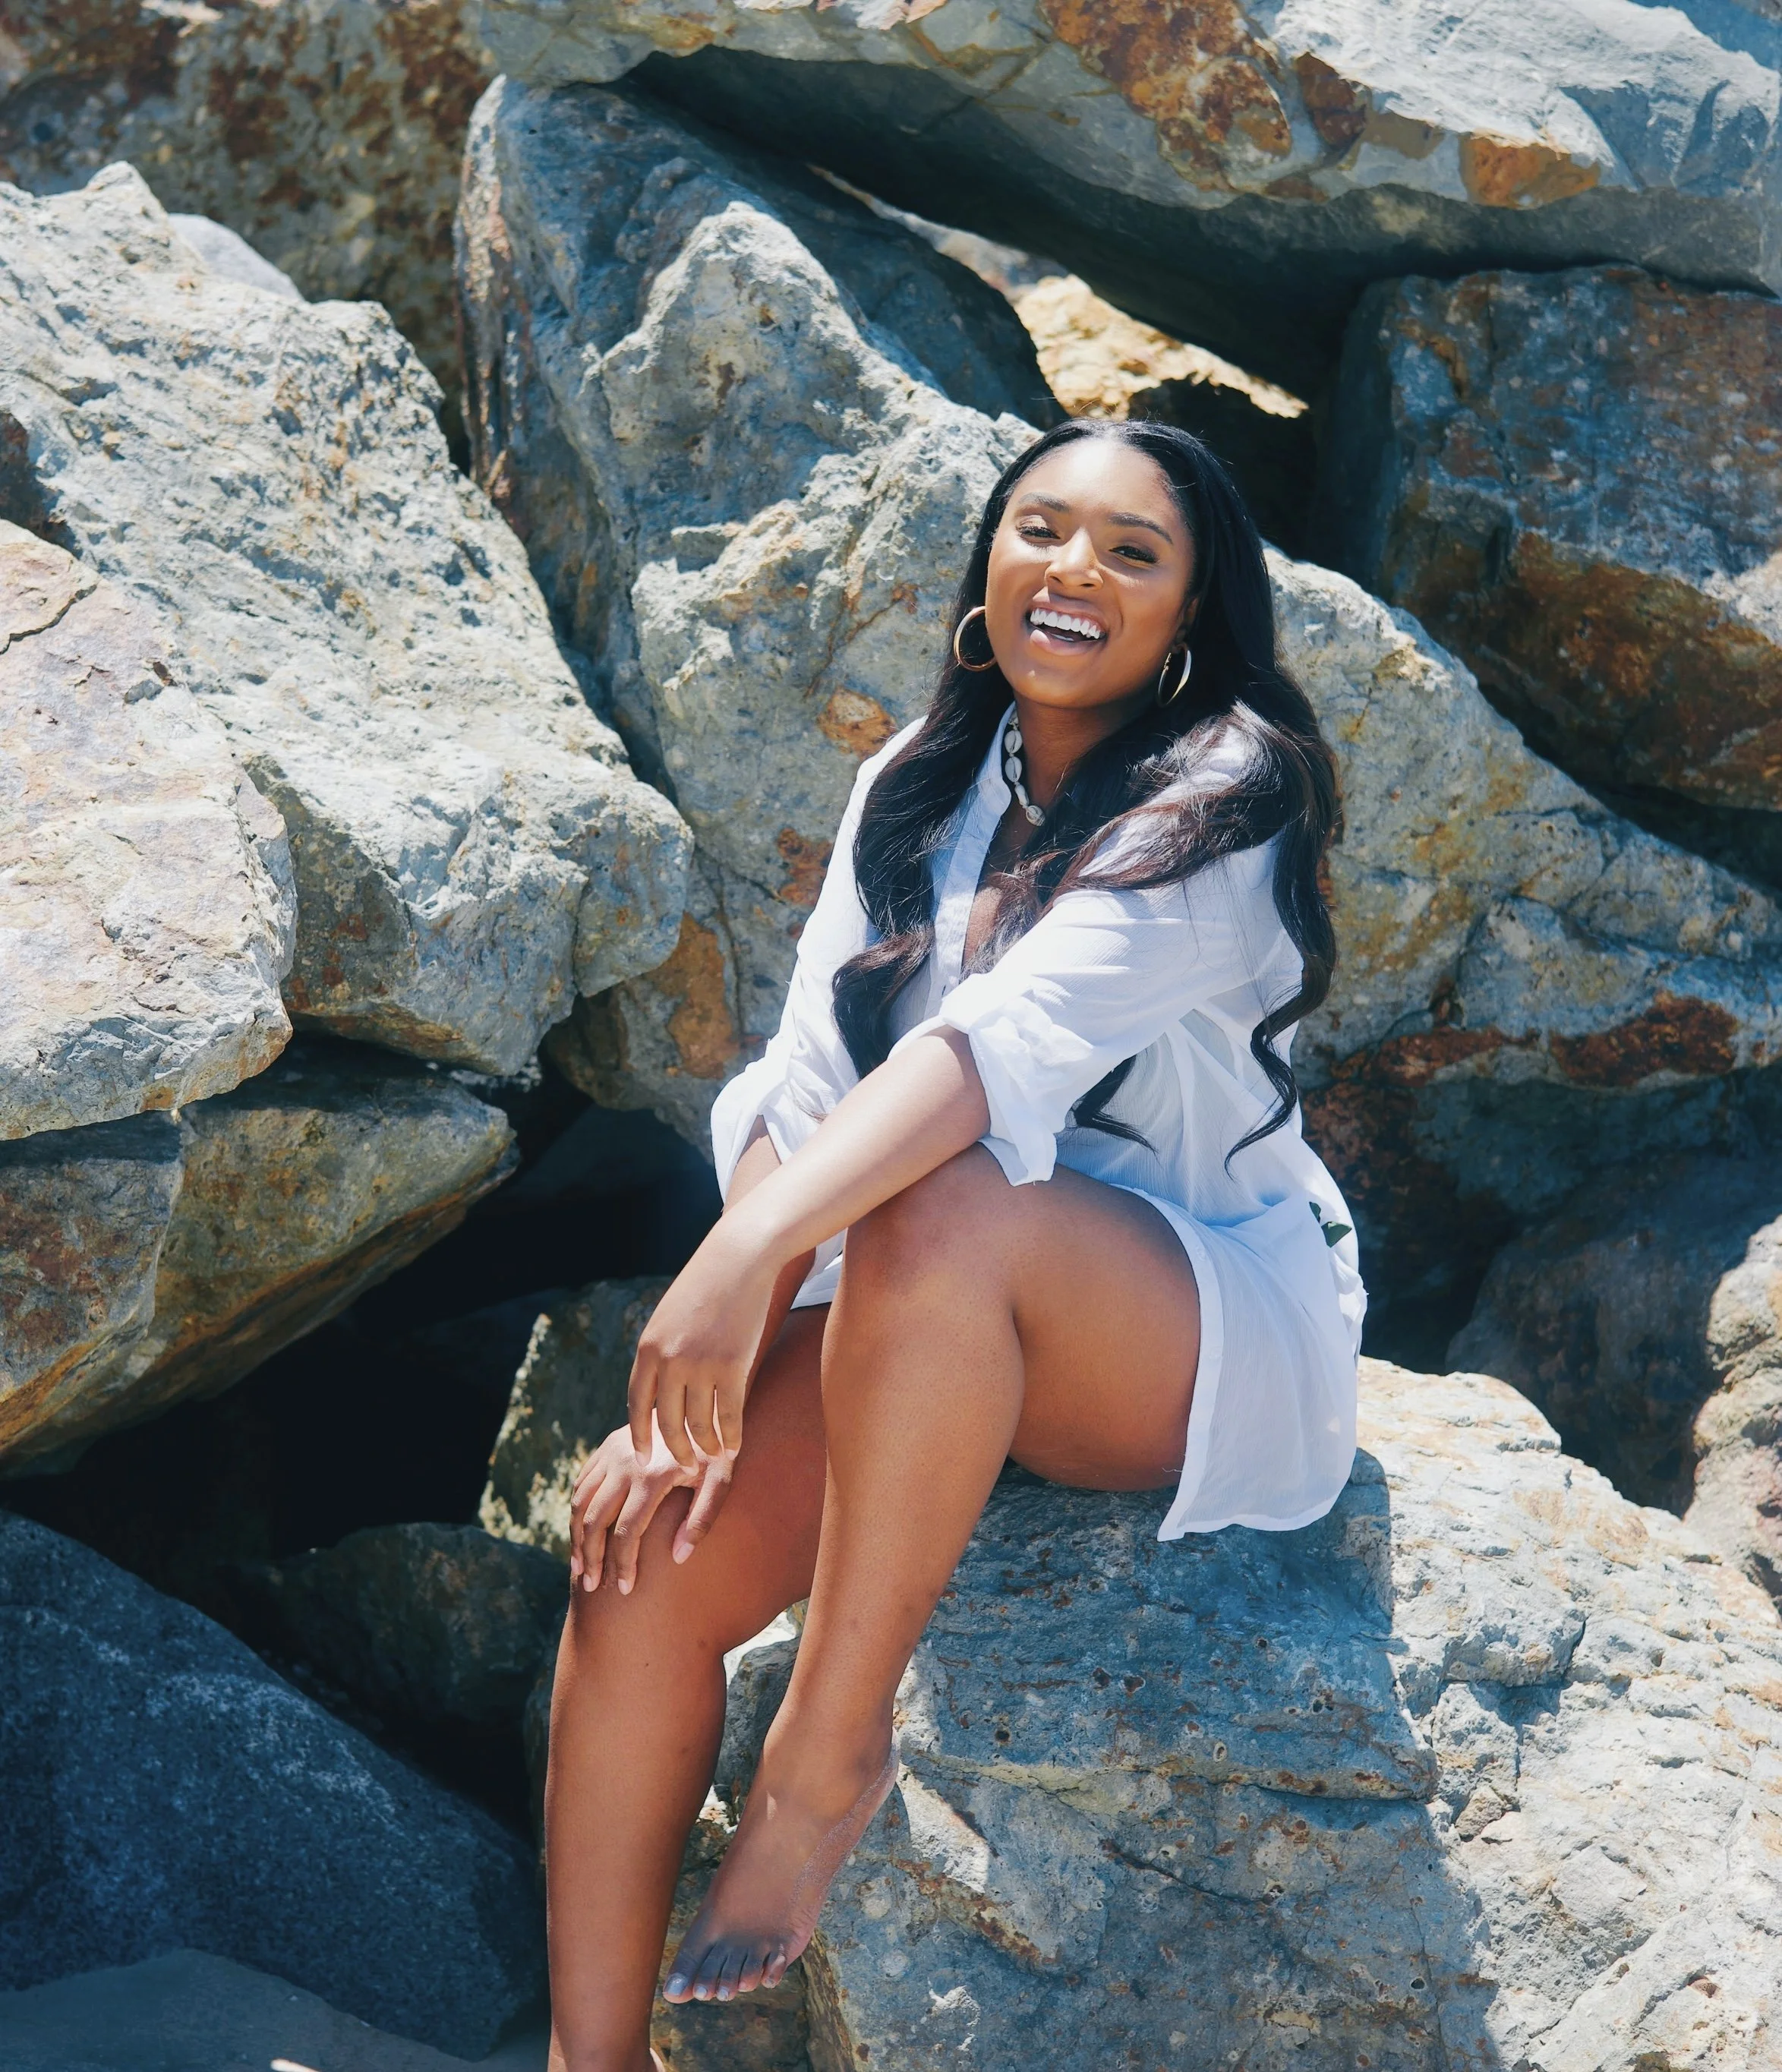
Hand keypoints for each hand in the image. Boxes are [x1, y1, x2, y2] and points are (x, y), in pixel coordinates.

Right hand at [567, 1418, 735, 1595]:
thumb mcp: (721, 1481)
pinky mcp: (606, 1447)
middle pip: (595, 1521)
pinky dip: (576, 1511)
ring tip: (580, 1568)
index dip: (622, 1565)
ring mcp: (611, 1453)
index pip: (627, 1532)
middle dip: (592, 1558)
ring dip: (576, 1539)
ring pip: (580, 1503)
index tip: (624, 1590)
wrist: (701, 1400)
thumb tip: (678, 1557)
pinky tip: (579, 1533)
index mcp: (652, 1476)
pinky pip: (581, 1484)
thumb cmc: (716, 1449)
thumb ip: (702, 1519)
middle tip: (592, 1587)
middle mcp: (625, 1464)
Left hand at [627, 1220, 778, 1471]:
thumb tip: (660, 1392)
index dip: (641, 1435)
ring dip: (708, 1447)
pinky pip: (730, 1414)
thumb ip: (662, 1353)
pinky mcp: (732, 1366)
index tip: (643, 1458)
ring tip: (715, 1457)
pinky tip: (736, 1445)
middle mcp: (669, 1361)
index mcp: (648, 1349)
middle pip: (669, 1423)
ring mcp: (700, 1365)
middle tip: (686, 1466)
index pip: (637, 1405)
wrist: (737, 1259)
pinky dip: (732, 1435)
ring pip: (701, 1425)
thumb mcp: (669, 1318)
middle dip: (677, 1450)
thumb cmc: (705, 1287)